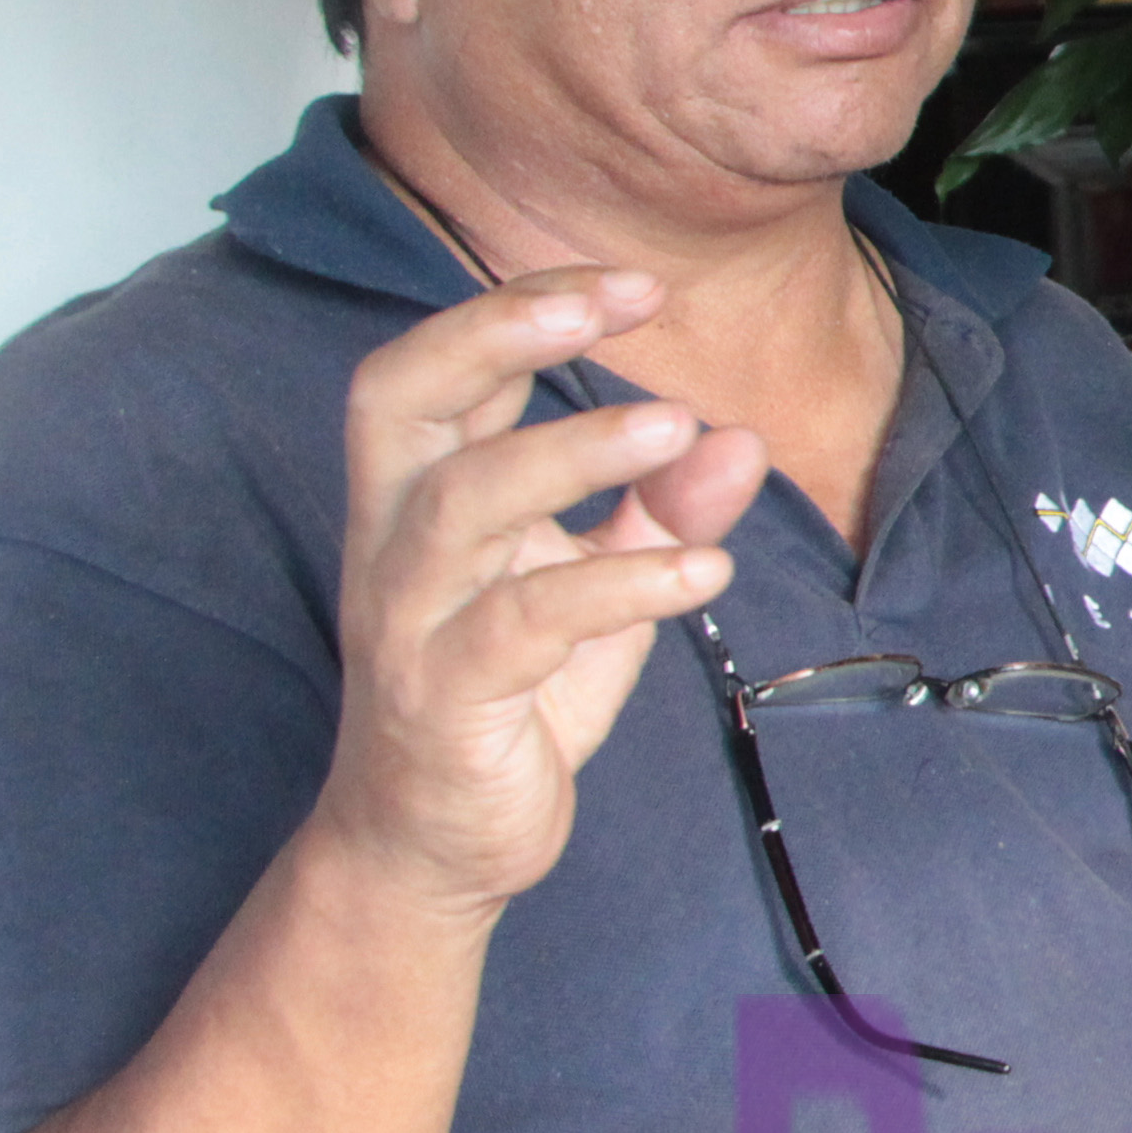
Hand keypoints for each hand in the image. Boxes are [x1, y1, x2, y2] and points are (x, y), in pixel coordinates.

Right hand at [316, 268, 768, 922]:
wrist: (436, 849)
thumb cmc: (510, 698)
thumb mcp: (598, 588)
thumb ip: (662, 513)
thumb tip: (737, 437)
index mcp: (420, 498)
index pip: (441, 367)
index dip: (520, 306)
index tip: (631, 284)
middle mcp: (393, 543)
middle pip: (402, 399)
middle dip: (496, 331)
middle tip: (612, 301)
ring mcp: (408, 620)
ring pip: (462, 501)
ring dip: (574, 449)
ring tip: (682, 427)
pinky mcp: (443, 700)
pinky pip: (523, 623)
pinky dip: (620, 584)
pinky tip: (706, 575)